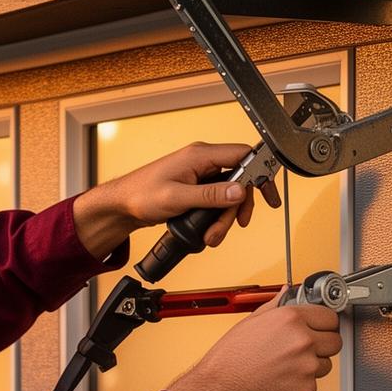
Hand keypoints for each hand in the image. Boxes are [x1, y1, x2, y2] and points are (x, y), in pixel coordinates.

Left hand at [72, 142, 260, 257]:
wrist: (122, 205)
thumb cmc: (141, 195)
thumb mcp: (178, 198)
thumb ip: (210, 195)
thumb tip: (238, 191)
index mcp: (200, 155)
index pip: (243, 155)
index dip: (260, 173)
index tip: (269, 193)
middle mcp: (202, 161)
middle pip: (239, 180)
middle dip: (237, 207)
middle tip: (236, 224)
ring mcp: (200, 173)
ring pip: (229, 193)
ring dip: (225, 217)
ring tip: (212, 235)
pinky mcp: (196, 186)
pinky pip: (217, 198)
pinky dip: (216, 216)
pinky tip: (207, 228)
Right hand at [166, 295, 342, 390]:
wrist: (219, 389)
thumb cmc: (229, 359)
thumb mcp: (251, 321)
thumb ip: (275, 305)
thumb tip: (286, 292)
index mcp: (291, 319)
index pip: (330, 317)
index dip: (324, 324)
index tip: (320, 329)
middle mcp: (302, 340)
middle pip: (335, 342)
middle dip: (323, 346)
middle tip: (302, 351)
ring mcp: (306, 366)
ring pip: (325, 365)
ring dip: (312, 367)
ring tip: (285, 368)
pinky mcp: (305, 390)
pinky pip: (312, 385)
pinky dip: (300, 386)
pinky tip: (280, 381)